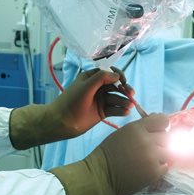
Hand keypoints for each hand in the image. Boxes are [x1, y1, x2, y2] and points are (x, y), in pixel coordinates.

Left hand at [9, 68, 131, 149]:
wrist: (62, 121)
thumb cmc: (72, 101)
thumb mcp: (86, 86)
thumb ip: (101, 78)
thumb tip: (117, 75)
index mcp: (91, 78)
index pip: (109, 72)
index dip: (118, 75)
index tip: (122, 81)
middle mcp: (97, 88)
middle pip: (116, 86)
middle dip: (124, 89)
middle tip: (131, 94)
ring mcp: (100, 100)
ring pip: (116, 98)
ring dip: (124, 101)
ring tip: (129, 106)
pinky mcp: (102, 112)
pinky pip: (115, 109)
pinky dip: (121, 110)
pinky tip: (125, 112)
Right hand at [50, 114, 169, 194]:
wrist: (101, 175)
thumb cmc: (109, 152)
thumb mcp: (124, 132)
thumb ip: (142, 128)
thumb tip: (161, 125)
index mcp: (137, 128)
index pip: (163, 121)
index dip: (162, 126)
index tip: (158, 131)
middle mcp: (147, 141)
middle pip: (168, 137)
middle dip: (161, 141)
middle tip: (151, 148)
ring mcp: (152, 157)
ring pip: (169, 152)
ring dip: (161, 155)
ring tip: (148, 160)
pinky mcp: (154, 172)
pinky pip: (165, 166)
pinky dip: (158, 167)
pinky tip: (147, 168)